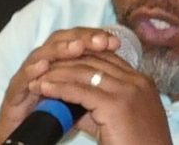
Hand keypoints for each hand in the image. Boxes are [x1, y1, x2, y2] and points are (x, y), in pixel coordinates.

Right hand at [0, 28, 121, 144]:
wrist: (26, 135)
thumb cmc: (56, 116)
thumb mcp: (82, 99)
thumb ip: (94, 85)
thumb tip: (122, 76)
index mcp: (63, 62)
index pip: (80, 41)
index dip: (97, 38)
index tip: (116, 41)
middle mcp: (45, 62)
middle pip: (62, 39)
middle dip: (83, 38)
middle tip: (100, 40)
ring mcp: (28, 74)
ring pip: (43, 52)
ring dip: (60, 48)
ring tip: (77, 47)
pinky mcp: (14, 90)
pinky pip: (23, 77)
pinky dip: (32, 69)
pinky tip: (44, 65)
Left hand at [30, 52, 169, 144]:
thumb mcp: (118, 121)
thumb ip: (96, 109)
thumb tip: (68, 103)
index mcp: (141, 82)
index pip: (107, 59)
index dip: (80, 58)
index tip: (59, 62)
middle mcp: (137, 81)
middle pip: (95, 61)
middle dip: (66, 61)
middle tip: (42, 66)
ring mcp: (128, 91)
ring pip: (85, 73)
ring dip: (58, 73)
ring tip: (37, 77)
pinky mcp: (116, 105)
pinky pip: (81, 91)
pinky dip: (59, 88)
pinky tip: (44, 88)